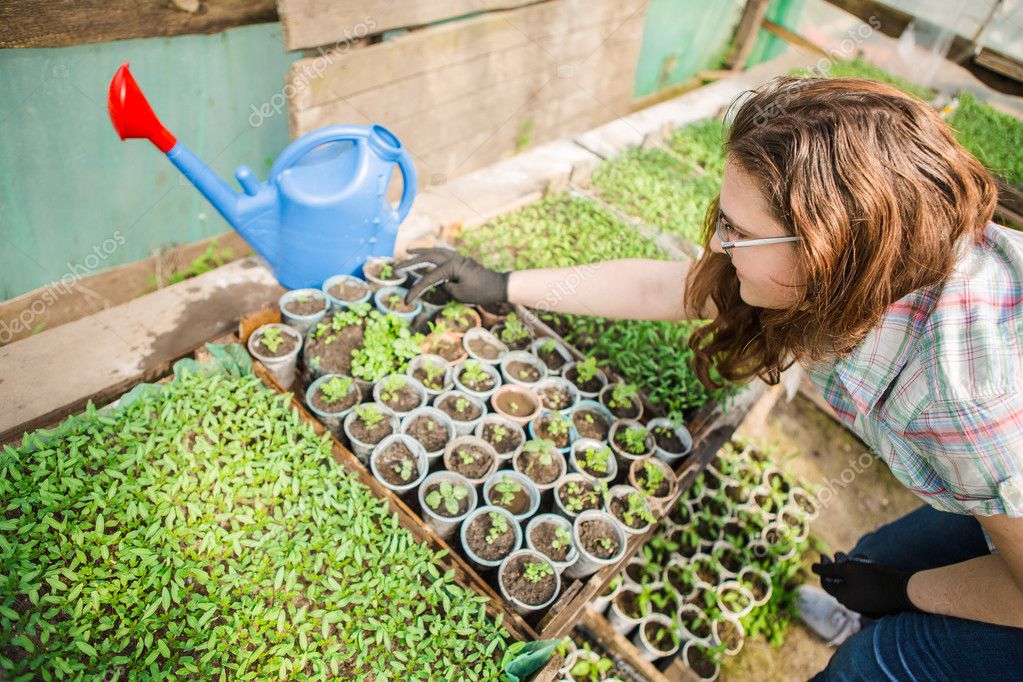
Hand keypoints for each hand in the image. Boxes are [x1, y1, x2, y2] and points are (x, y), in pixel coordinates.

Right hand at [394, 248, 509, 306]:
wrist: (498, 285)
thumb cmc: (480, 291)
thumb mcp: (459, 294)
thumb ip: (444, 286)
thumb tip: (437, 280)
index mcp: (450, 266)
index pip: (427, 279)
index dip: (415, 291)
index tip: (406, 301)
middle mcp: (451, 258)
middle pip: (426, 257)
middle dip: (410, 262)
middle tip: (396, 266)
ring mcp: (456, 257)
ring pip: (433, 251)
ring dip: (420, 252)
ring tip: (408, 251)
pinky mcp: (460, 259)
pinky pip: (441, 252)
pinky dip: (431, 252)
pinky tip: (426, 253)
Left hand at [812, 553, 919, 618]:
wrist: (905, 591)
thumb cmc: (875, 578)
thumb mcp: (850, 569)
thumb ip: (830, 569)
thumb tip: (813, 568)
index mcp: (843, 597)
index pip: (826, 582)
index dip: (822, 567)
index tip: (822, 554)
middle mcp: (852, 604)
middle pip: (839, 583)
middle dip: (838, 566)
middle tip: (839, 554)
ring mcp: (865, 605)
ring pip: (853, 584)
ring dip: (851, 569)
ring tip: (855, 556)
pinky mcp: (877, 603)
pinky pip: (864, 587)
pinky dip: (862, 576)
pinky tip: (867, 564)